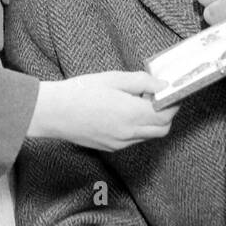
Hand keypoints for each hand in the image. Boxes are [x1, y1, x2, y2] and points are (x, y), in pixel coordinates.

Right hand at [28, 72, 177, 151]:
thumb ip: (142, 81)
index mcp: (131, 114)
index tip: (168, 90)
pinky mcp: (111, 147)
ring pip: (149, 135)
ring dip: (151, 120)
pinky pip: (134, 139)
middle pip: (163, 129)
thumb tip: (163, 84)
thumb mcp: (113, 78)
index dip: (171, 101)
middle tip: (154, 95)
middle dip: (166, 113)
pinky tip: (123, 112)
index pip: (166, 114)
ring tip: (136, 101)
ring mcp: (120, 143)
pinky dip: (138, 127)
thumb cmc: (80, 91)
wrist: (53, 112)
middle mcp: (128, 133)